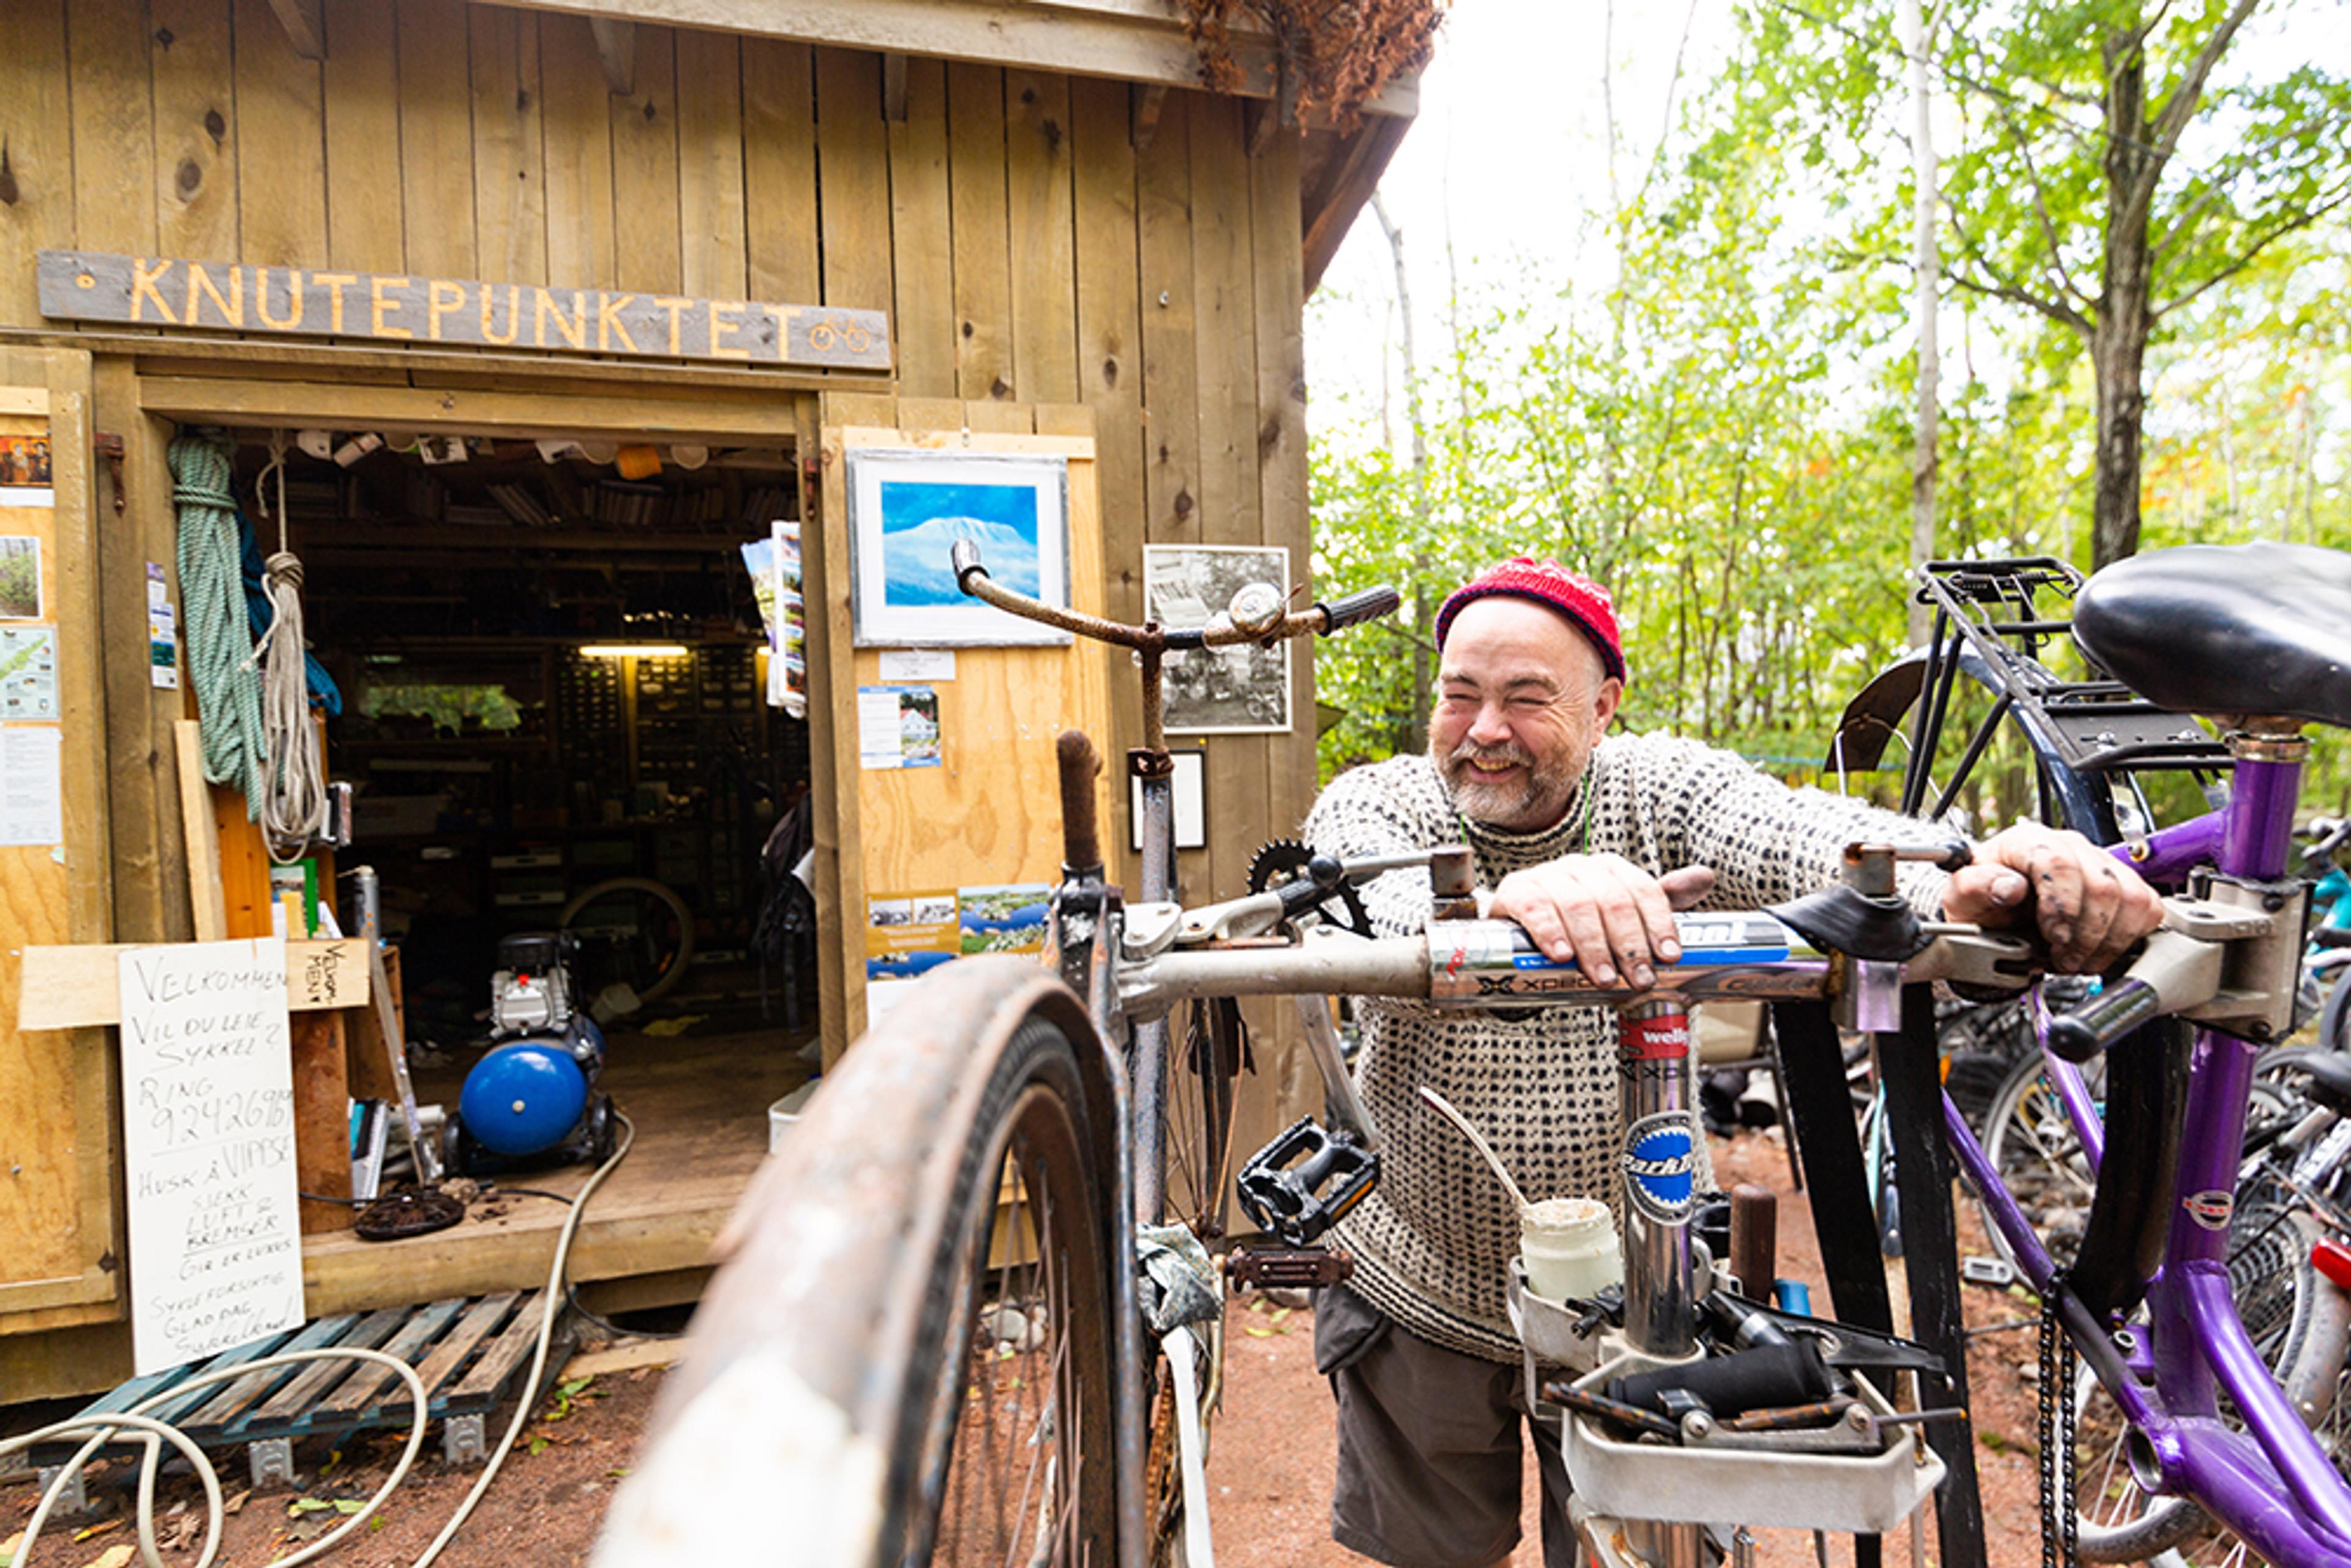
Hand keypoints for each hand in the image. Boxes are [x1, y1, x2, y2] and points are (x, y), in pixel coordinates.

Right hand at [1489, 856, 1716, 988]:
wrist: (1521, 934)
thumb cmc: (1577, 926)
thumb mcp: (1621, 917)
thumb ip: (1660, 902)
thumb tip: (1705, 877)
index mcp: (1611, 869)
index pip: (1643, 890)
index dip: (1659, 924)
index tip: (1668, 956)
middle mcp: (1580, 866)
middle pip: (1613, 900)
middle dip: (1629, 944)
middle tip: (1638, 978)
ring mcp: (1546, 876)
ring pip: (1577, 905)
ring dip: (1594, 945)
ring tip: (1603, 977)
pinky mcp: (1515, 891)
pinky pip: (1535, 908)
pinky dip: (1550, 932)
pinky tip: (1561, 955)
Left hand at [1943, 822, 2162, 971]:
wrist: (1996, 911)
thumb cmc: (1982, 900)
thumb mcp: (1963, 895)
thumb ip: (1977, 885)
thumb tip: (2008, 886)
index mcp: (2029, 841)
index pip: (2060, 863)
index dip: (2061, 906)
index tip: (2053, 937)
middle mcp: (2070, 846)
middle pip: (2103, 886)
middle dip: (2086, 934)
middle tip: (2065, 959)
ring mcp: (2101, 864)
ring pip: (2132, 898)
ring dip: (2108, 940)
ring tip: (2080, 959)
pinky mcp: (2124, 885)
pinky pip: (2148, 909)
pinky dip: (2128, 938)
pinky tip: (2099, 950)